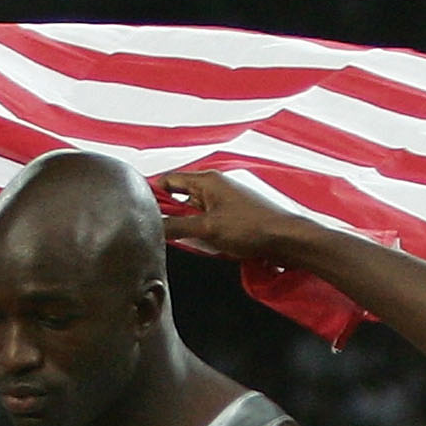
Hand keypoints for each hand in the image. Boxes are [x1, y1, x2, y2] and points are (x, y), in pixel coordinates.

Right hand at [152, 169, 317, 266]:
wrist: (286, 239)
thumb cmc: (252, 228)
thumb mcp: (207, 229)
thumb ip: (176, 227)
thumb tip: (151, 227)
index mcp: (208, 180)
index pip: (169, 180)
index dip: (152, 193)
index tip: (138, 208)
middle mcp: (216, 186)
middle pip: (180, 197)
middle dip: (169, 214)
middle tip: (160, 230)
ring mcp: (225, 201)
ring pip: (193, 212)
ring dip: (187, 226)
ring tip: (186, 240)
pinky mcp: (233, 216)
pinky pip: (207, 222)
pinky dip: (202, 233)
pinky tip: (206, 245)